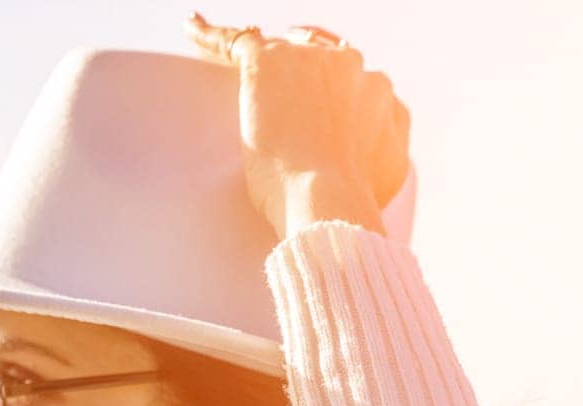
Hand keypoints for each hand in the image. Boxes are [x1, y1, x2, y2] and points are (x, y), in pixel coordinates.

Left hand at [185, 12, 409, 239]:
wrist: (328, 198)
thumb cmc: (352, 200)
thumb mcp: (390, 169)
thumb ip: (386, 140)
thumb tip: (378, 141)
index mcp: (378, 91)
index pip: (350, 76)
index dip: (329, 86)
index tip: (314, 103)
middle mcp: (350, 65)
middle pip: (319, 54)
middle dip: (302, 67)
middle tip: (278, 94)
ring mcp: (309, 59)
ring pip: (281, 49)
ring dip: (265, 60)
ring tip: (231, 59)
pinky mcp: (268, 63)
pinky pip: (236, 40)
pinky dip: (211, 36)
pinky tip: (192, 28)